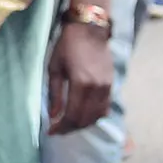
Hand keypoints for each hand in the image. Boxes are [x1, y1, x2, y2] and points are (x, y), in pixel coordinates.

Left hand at [46, 19, 113, 133]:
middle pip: (85, 119)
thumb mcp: (54, 68)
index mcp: (81, 84)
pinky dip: (94, 116)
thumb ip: (54, 93)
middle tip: (58, 130)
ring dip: (82, 124)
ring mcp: (107, 88)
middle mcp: (97, 89)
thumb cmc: (67, 46)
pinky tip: (83, 116)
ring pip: (97, 116)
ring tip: (68, 125)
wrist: (90, 31)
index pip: (73, 115)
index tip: (51, 131)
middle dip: (70, 128)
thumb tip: (53, 115)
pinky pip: (104, 108)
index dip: (62, 127)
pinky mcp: (112, 86)